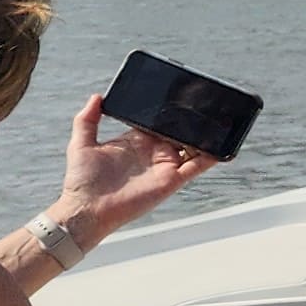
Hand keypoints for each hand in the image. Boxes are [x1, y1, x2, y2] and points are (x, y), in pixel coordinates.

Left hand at [53, 94, 217, 243]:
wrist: (87, 209)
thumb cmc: (82, 181)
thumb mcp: (81, 144)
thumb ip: (87, 119)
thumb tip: (97, 96)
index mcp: (135, 142)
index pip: (156, 122)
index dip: (166, 111)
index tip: (177, 96)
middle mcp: (153, 152)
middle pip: (177, 132)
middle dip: (189, 120)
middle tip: (202, 103)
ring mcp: (165, 166)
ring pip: (193, 146)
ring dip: (205, 135)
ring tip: (218, 120)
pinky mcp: (173, 179)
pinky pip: (199, 165)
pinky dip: (213, 155)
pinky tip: (223, 144)